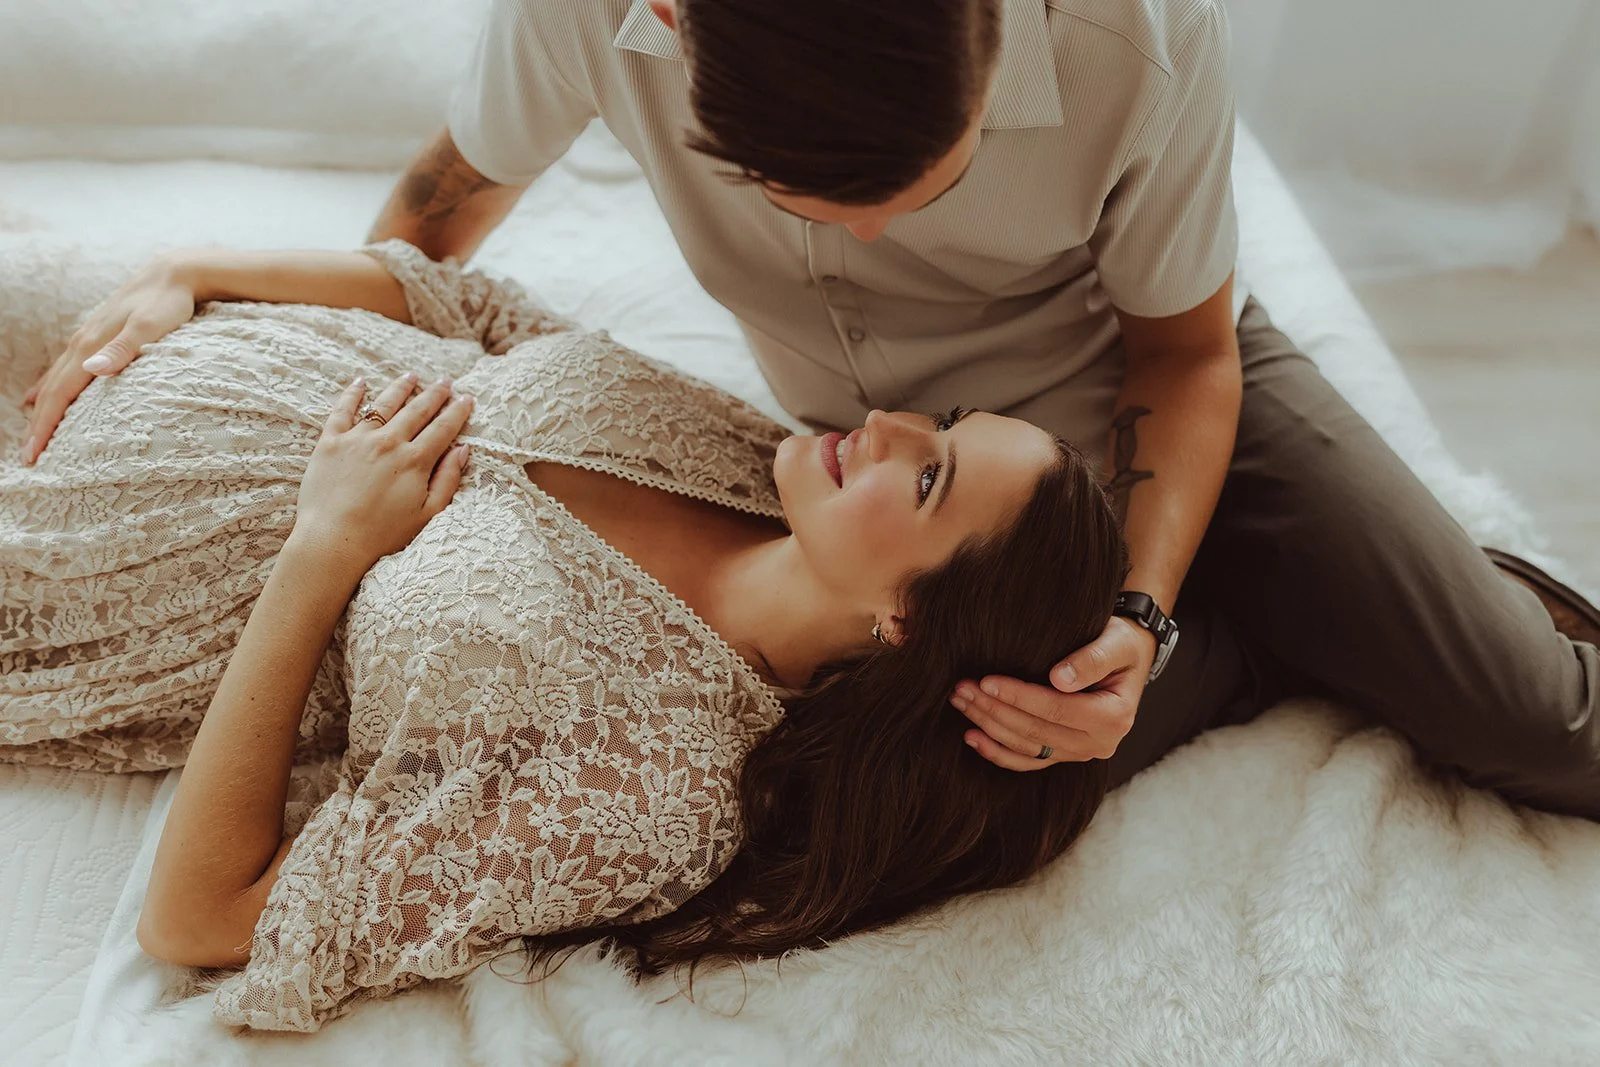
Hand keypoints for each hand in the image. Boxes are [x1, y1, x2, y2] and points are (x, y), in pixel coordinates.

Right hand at [21, 253, 205, 464]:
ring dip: (41, 408)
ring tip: (32, 433)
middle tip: (28, 457)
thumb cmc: (167, 303)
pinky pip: (63, 368)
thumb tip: (91, 369)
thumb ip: (122, 350)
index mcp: (90, 346)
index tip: (34, 453)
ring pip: (54, 379)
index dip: (45, 425)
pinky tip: (39, 396)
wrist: (173, 274)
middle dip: (38, 425)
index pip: (60, 394)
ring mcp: (86, 338)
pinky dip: (49, 387)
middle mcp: (81, 343)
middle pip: (52, 391)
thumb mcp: (149, 327)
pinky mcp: (95, 335)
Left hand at [287, 373, 474, 577]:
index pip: (442, 428)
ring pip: (384, 404)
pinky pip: (342, 410)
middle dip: (434, 394)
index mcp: (414, 461)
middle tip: (445, 381)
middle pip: (417, 410)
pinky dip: (352, 394)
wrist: (333, 541)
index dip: (457, 411)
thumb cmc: (383, 535)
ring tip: (411, 376)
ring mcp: (357, 439)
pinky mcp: (330, 442)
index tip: (467, 398)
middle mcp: (388, 442)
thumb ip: (447, 480)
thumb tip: (462, 450)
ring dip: (400, 388)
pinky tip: (361, 383)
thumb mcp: (427, 513)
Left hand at [949, 615, 1156, 770]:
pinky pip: (1028, 761)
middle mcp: (1098, 744)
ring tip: (961, 703)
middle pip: (1036, 732)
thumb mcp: (1117, 643)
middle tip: (962, 689)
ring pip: (1027, 748)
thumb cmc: (1120, 645)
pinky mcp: (1064, 754)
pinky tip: (972, 737)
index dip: (1019, 697)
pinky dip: (998, 753)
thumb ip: (1092, 659)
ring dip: (990, 728)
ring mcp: (1081, 753)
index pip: (1057, 709)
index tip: (987, 681)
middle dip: (995, 710)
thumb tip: (1059, 679)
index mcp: (1114, 718)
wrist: (1127, 658)